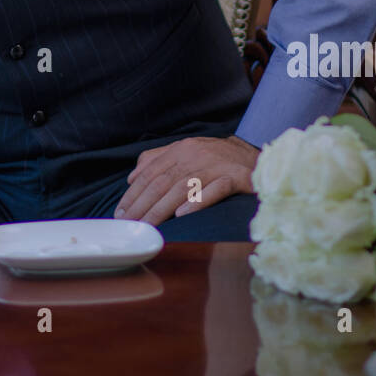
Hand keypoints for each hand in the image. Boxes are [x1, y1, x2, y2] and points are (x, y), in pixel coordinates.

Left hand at [113, 134, 258, 224]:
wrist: (254, 156)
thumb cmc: (216, 159)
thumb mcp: (186, 153)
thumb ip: (157, 160)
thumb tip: (132, 177)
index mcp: (181, 149)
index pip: (151, 172)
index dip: (134, 193)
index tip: (121, 213)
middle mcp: (195, 155)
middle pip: (163, 181)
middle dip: (142, 204)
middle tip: (129, 224)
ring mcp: (215, 166)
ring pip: (183, 187)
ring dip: (162, 209)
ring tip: (148, 225)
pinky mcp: (236, 177)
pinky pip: (215, 189)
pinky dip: (198, 201)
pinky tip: (183, 215)